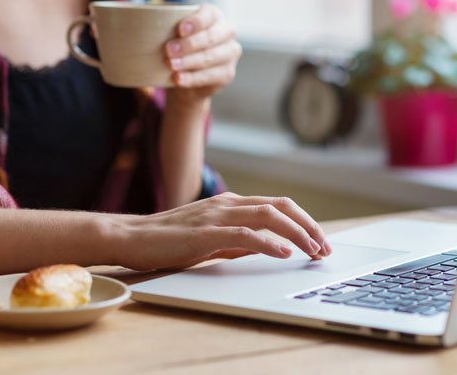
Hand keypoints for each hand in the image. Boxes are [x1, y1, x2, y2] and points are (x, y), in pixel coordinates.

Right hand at [109, 192, 331, 270]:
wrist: (131, 237)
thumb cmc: (168, 240)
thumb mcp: (211, 239)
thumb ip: (238, 240)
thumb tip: (268, 248)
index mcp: (230, 204)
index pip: (276, 206)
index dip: (303, 221)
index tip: (319, 242)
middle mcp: (227, 204)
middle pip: (280, 206)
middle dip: (309, 225)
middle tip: (325, 247)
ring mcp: (216, 215)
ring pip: (268, 215)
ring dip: (296, 233)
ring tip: (313, 250)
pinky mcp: (205, 232)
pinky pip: (244, 234)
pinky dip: (268, 243)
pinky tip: (284, 253)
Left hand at [164, 4, 241, 102]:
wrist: (186, 77)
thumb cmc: (179, 46)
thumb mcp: (174, 33)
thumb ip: (167, 25)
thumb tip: (144, 22)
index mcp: (214, 15)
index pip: (209, 15)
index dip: (196, 22)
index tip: (179, 30)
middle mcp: (227, 32)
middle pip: (210, 37)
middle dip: (188, 44)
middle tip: (168, 50)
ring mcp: (230, 53)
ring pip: (210, 57)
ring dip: (188, 62)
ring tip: (170, 65)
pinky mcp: (227, 73)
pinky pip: (210, 76)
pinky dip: (192, 78)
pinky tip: (178, 79)